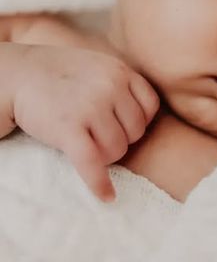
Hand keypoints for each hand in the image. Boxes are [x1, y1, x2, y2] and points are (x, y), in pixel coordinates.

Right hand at [12, 44, 159, 201]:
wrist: (20, 74)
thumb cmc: (62, 74)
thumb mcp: (100, 66)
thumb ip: (122, 83)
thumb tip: (147, 115)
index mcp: (120, 71)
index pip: (150, 106)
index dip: (140, 121)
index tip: (123, 126)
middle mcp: (110, 86)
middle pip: (135, 132)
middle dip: (120, 139)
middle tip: (98, 135)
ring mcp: (90, 107)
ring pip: (118, 150)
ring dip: (106, 156)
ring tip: (88, 147)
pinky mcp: (68, 129)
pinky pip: (93, 163)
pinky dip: (100, 184)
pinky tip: (107, 196)